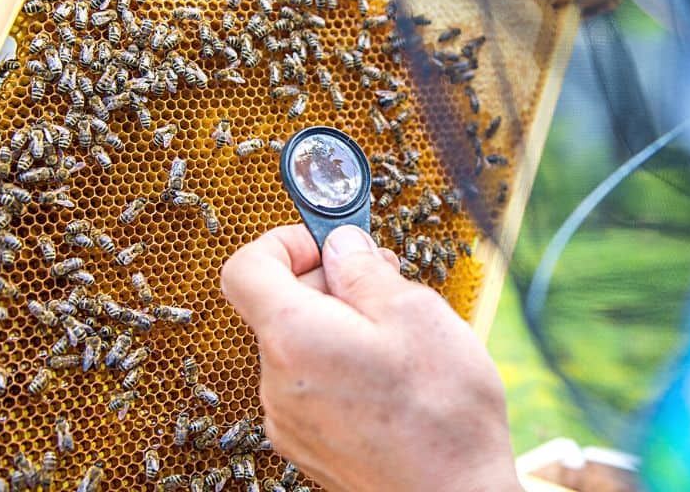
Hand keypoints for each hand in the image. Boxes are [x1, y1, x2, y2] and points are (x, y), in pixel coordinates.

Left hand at [221, 224, 521, 491]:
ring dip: (340, 326)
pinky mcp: (309, 447)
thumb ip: (365, 271)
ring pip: (300, 347)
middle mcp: (276, 382)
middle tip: (386, 281)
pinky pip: (312, 386)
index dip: (284, 241)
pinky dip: (342, 366)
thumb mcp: (415, 314)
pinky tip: (391, 378)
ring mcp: (289, 421)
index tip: (328, 242)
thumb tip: (341, 246)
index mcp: (294, 337)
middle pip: (277, 306)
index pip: (246, 267)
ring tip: (400, 338)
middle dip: (327, 282)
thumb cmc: (443, 414)